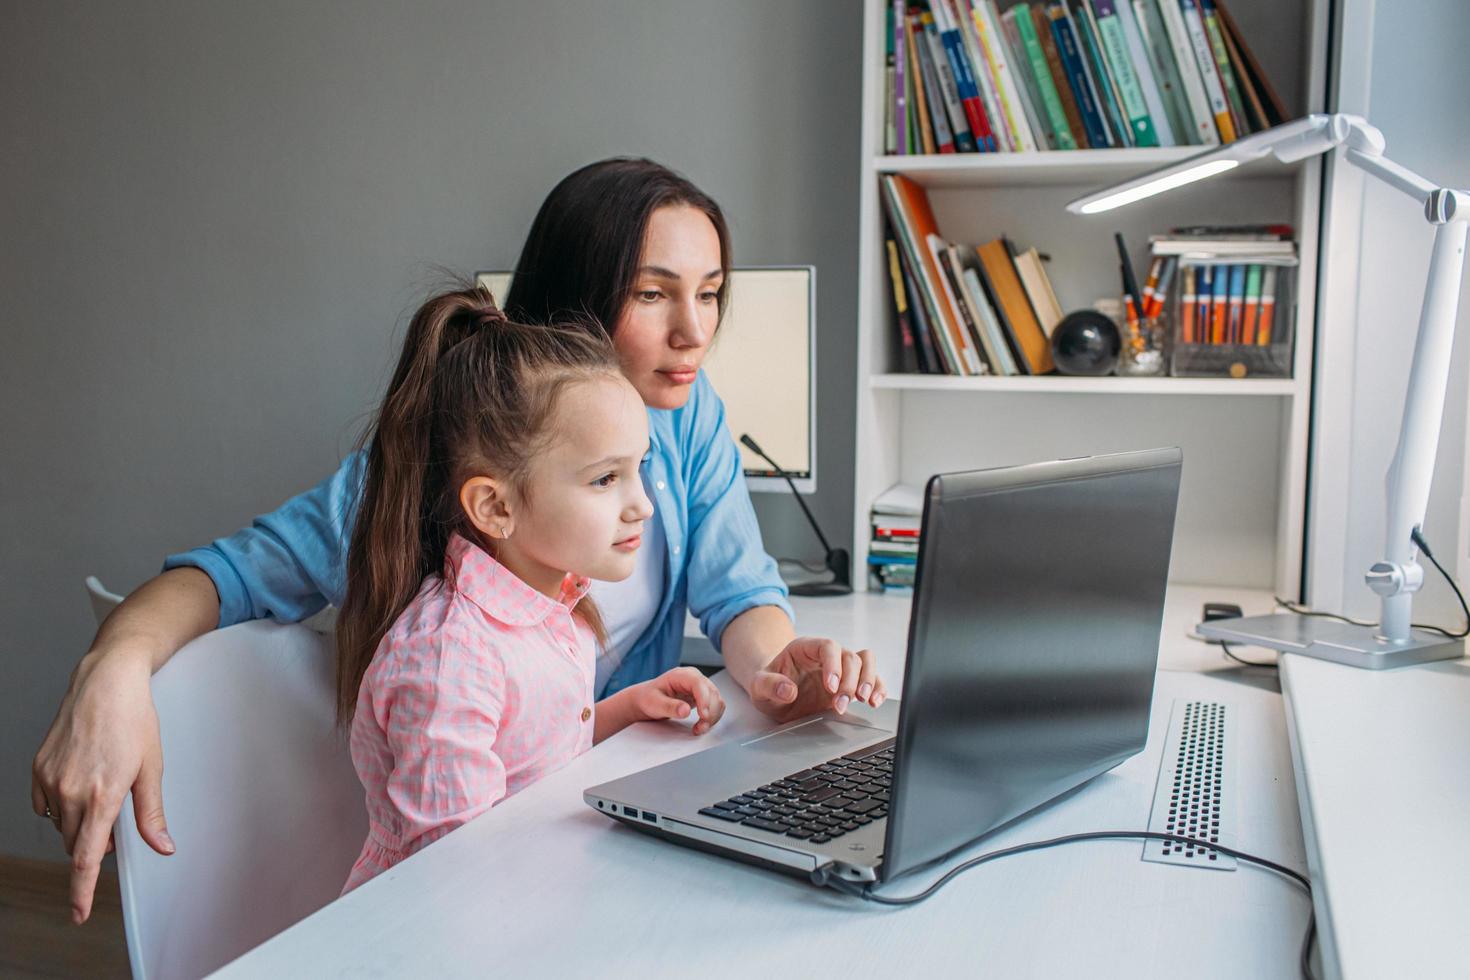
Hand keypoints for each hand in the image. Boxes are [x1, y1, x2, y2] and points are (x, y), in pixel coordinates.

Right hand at [32, 647, 174, 923]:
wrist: (106, 683)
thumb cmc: (134, 720)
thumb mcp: (151, 768)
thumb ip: (152, 814)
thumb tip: (163, 846)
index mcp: (102, 796)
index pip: (88, 858)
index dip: (82, 891)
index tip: (80, 913)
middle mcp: (71, 792)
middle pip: (76, 844)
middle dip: (94, 846)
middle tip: (116, 823)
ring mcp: (51, 780)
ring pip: (61, 826)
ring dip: (79, 826)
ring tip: (102, 795)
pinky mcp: (38, 768)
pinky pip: (45, 805)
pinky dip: (61, 807)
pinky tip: (80, 787)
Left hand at [627, 667, 725, 734]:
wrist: (647, 700)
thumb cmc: (648, 698)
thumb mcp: (654, 703)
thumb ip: (669, 706)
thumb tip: (685, 710)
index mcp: (681, 675)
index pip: (699, 683)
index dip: (704, 700)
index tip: (703, 716)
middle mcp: (694, 678)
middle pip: (712, 692)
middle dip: (709, 712)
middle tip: (700, 728)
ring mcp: (701, 687)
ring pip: (717, 700)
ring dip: (712, 717)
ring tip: (699, 729)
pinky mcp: (704, 696)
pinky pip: (716, 706)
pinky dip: (712, 717)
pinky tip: (701, 725)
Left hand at [749, 636, 885, 722]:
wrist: (776, 695)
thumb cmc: (769, 685)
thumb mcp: (759, 686)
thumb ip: (769, 685)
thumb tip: (788, 690)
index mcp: (805, 648)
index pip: (827, 646)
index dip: (833, 664)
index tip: (831, 687)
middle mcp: (826, 655)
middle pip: (849, 656)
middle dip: (849, 681)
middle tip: (840, 705)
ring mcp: (841, 668)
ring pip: (865, 661)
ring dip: (868, 681)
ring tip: (863, 700)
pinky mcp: (850, 683)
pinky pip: (872, 677)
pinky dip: (877, 688)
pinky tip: (874, 702)